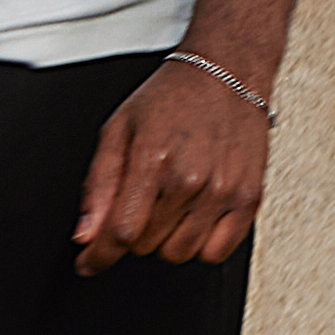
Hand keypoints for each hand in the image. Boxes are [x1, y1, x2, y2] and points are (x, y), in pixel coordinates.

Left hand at [74, 55, 268, 270]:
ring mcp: (223, 192)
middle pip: (146, 246)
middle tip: (141, 199)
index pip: (121, 232)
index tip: (88, 262)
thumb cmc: (172, 98)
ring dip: (164, 238)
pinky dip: (199, 245)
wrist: (227, 73)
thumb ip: (99, 184)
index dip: (98, 255)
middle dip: (133, 231)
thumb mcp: (119, 129)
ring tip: (169, 203)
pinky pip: (215, 253)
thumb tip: (86, 233)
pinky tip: (193, 217)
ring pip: (178, 254)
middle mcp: (191, 179)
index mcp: (154, 159)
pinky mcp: (249, 199)